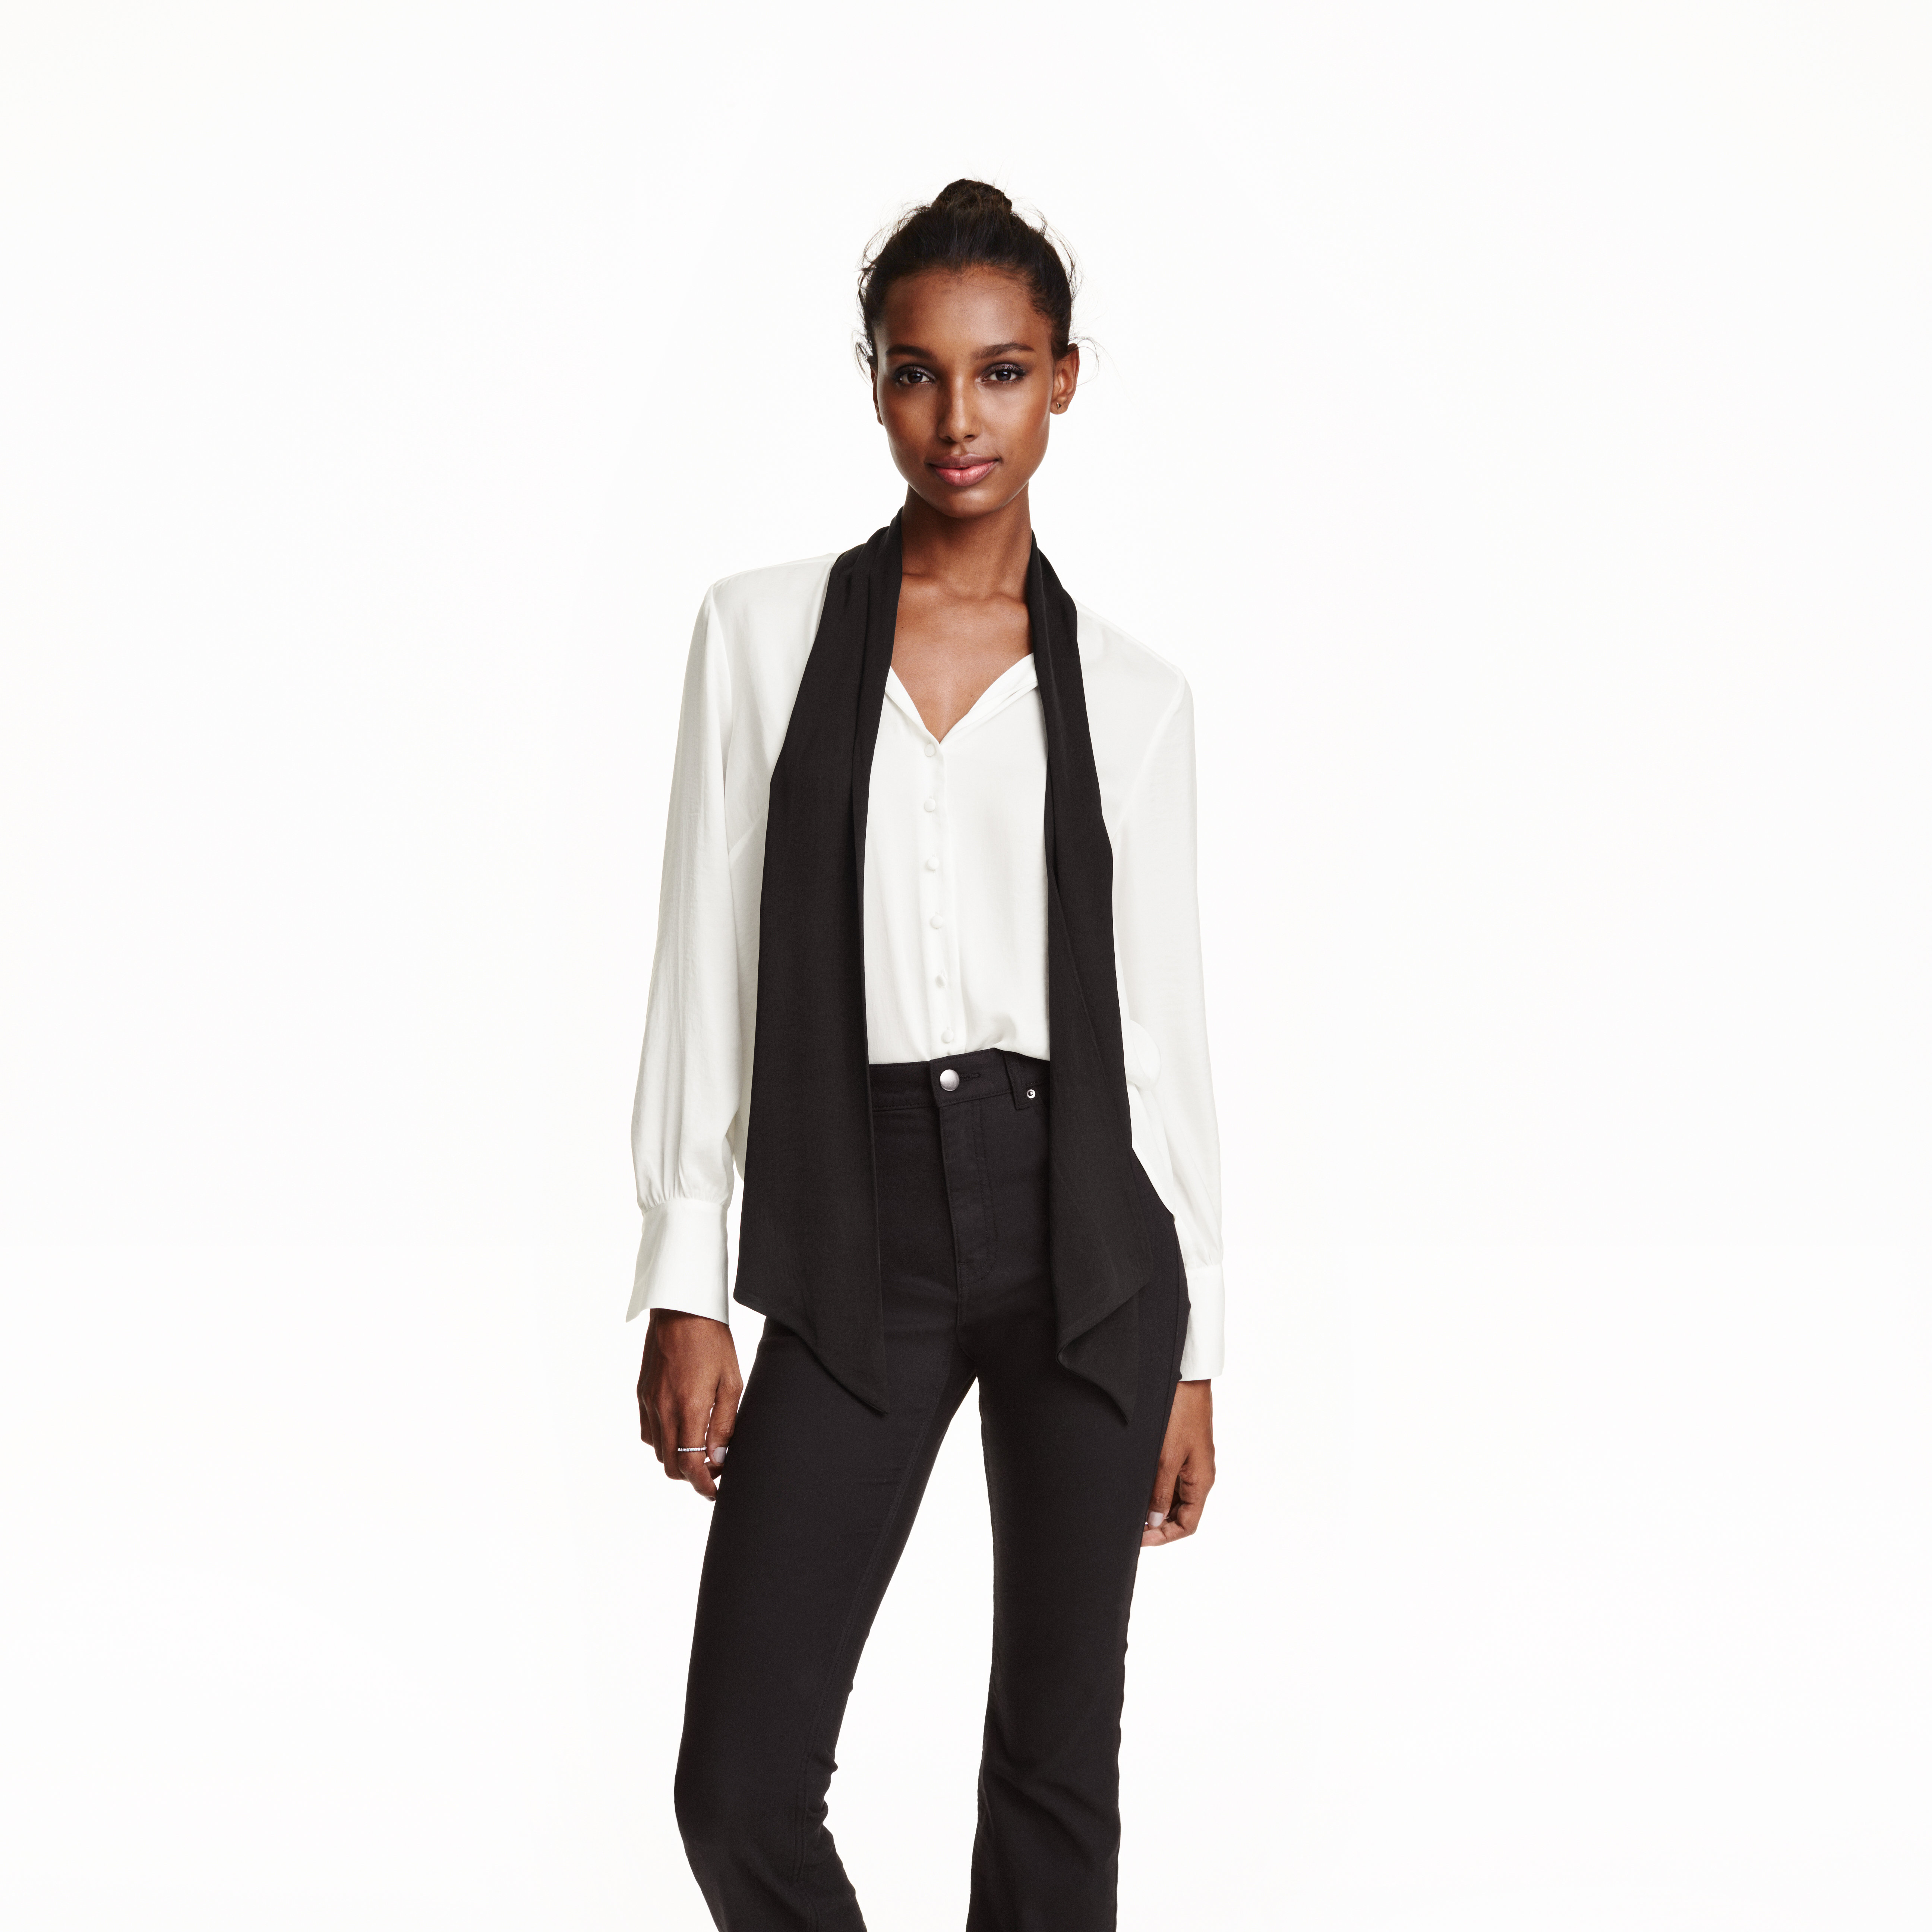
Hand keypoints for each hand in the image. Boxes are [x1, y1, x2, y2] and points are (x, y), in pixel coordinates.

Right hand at [637, 1310, 742, 1500]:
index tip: (716, 1491)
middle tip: (713, 1470)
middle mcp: (664, 1409)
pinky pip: (649, 1432)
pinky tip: (682, 1429)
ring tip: (700, 1449)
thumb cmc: (713, 1342)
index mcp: (689, 1407)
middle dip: (692, 1476)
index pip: (691, 1465)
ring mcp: (649, 1402)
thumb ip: (724, 1423)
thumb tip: (718, 1458)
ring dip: (678, 1459)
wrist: (681, 1310)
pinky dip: (664, 1441)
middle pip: (671, 1465)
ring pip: (659, 1451)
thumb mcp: (730, 1382)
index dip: (704, 1485)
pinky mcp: (642, 1394)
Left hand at [1143, 1379, 1214, 1545]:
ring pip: (1174, 1498)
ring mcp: (1191, 1464)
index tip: (1139, 1539)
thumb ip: (1160, 1492)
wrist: (1185, 1379)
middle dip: (1158, 1525)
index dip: (1164, 1536)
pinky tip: (1138, 1488)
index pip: (1187, 1525)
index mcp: (1201, 1482)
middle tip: (1130, 1528)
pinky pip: (1171, 1480)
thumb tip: (1155, 1521)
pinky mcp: (1182, 1451)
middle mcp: (1198, 1476)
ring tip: (1131, 1511)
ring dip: (1156, 1508)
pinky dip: (1156, 1489)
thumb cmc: (1180, 1415)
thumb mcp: (1167, 1458)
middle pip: (1181, 1514)